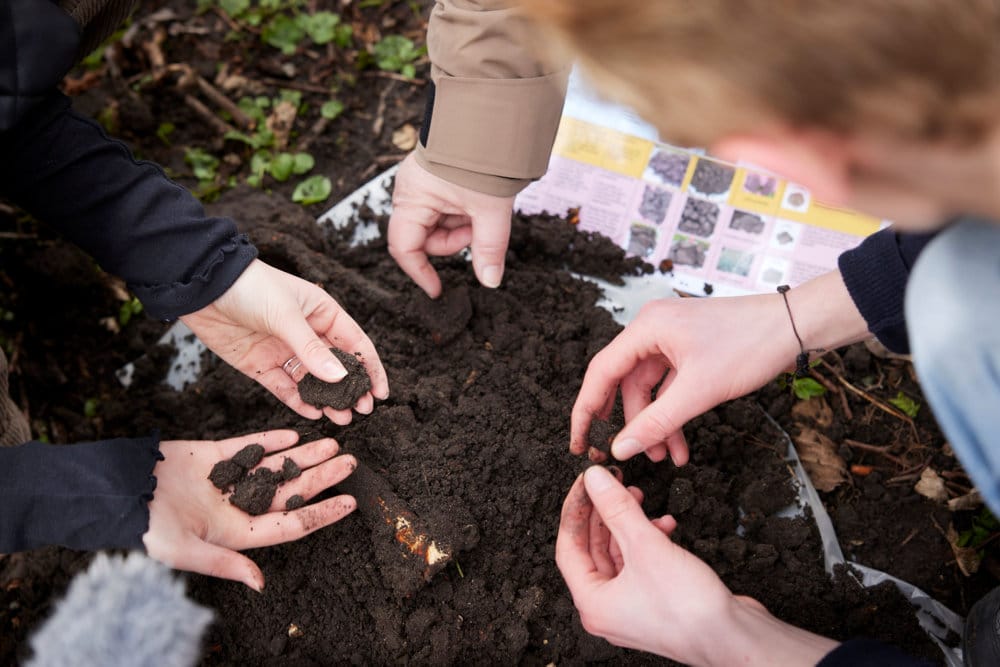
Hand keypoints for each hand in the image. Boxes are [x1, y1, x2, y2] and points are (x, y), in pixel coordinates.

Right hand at [144, 430, 357, 590]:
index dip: (321, 513)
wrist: (112, 492)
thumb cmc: (146, 528)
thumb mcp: (184, 552)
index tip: (350, 502)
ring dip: (302, 456)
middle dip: (320, 477)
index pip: (289, 522)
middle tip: (351, 462)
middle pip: (288, 490)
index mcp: (236, 532)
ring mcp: (226, 479)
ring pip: (274, 466)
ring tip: (332, 444)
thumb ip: (224, 564)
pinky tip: (294, 434)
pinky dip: (270, 440)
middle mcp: (236, 505)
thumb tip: (260, 584)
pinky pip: (248, 446)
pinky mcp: (211, 455)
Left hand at [181, 259, 388, 424]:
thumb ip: (312, 350)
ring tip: (342, 418)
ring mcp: (284, 350)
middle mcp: (306, 333)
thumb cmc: (251, 288)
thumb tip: (340, 378)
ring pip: (312, 381)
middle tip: (362, 410)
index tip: (381, 392)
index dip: (370, 367)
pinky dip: (298, 401)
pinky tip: (312, 413)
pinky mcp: (261, 365)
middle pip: (335, 366)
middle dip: (351, 389)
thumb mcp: (286, 316)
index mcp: (322, 312)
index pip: (355, 343)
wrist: (203, 287)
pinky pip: (285, 387)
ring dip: (327, 399)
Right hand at [388, 153, 514, 297]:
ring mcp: (422, 182)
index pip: (405, 248)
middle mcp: (410, 190)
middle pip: (424, 237)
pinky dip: (463, 212)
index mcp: (412, 197)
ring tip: (483, 209)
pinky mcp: (436, 176)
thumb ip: (489, 248)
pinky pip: (446, 207)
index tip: (438, 289)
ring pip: (438, 223)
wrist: (492, 113)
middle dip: (453, 241)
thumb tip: (490, 281)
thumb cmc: (483, 156)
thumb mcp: (490, 209)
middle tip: (479, 228)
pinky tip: (480, 202)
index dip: (420, 272)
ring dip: (461, 226)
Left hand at [557, 466, 837, 665]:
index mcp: (592, 603)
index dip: (575, 510)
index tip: (586, 482)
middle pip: (593, 549)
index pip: (568, 547)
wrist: (734, 640)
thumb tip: (593, 478)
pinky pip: (641, 564)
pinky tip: (666, 524)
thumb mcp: (646, 546)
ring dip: (628, 524)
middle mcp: (607, 609)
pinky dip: (649, 541)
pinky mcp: (656, 602)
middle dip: (604, 513)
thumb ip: (617, 508)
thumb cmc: (687, 606)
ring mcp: (632, 607)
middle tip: (613, 483)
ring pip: (620, 554)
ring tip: (639, 496)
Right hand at [571, 291, 797, 464]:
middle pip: (625, 384)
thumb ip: (656, 422)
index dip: (586, 410)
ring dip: (657, 424)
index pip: (601, 373)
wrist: (796, 327)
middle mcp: (652, 330)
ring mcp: (672, 340)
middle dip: (631, 424)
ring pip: (650, 390)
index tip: (580, 442)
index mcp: (646, 328)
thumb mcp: (699, 391)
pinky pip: (670, 387)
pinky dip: (673, 414)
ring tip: (667, 457)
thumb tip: (621, 449)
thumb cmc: (750, 344)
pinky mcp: (690, 351)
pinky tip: (680, 443)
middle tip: (625, 456)